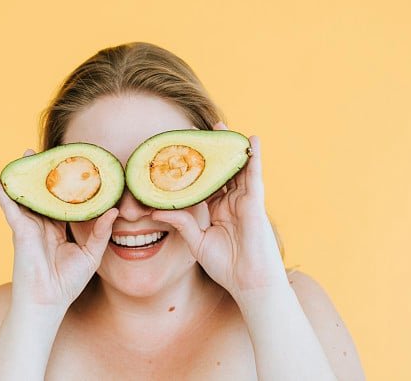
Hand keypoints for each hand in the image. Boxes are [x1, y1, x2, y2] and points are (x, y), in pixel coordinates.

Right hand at [0, 150, 118, 309]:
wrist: (48, 300)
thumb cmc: (67, 282)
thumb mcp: (91, 254)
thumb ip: (100, 232)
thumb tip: (114, 211)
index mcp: (58, 228)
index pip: (63, 201)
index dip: (67, 185)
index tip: (73, 167)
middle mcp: (42, 223)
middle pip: (43, 193)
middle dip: (44, 174)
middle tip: (47, 154)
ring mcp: (30, 224)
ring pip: (27, 194)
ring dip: (24, 175)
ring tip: (24, 155)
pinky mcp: (19, 228)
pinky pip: (8, 205)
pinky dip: (0, 191)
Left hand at [151, 123, 287, 300]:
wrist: (249, 284)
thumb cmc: (226, 267)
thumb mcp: (197, 242)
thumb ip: (181, 223)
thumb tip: (156, 210)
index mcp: (216, 210)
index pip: (202, 183)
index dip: (192, 168)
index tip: (177, 152)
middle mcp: (229, 202)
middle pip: (218, 171)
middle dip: (209, 151)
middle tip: (195, 131)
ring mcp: (243, 201)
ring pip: (235, 168)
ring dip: (228, 147)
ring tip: (220, 126)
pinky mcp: (255, 203)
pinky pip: (254, 175)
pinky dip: (254, 157)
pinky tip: (251, 140)